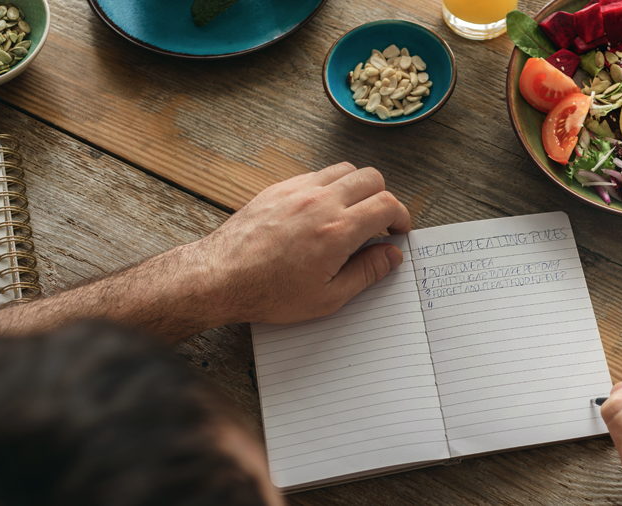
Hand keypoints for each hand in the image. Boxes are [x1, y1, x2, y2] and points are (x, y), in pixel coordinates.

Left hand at [195, 162, 410, 323]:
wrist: (220, 278)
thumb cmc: (269, 293)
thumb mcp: (328, 298)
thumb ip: (367, 273)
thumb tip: (391, 255)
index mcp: (337, 231)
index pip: (387, 204)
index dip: (401, 217)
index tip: (399, 230)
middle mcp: (320, 202)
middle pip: (371, 178)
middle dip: (384, 198)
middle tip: (380, 222)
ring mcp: (298, 190)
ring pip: (345, 169)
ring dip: (358, 188)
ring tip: (354, 213)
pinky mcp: (280, 188)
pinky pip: (317, 174)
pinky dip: (330, 186)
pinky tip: (324, 211)